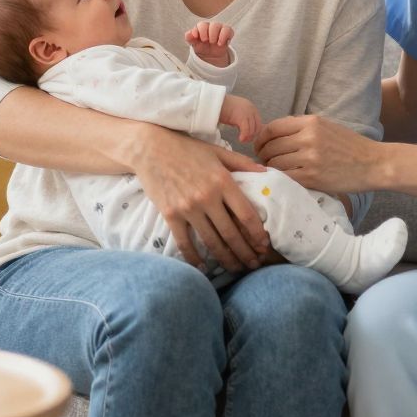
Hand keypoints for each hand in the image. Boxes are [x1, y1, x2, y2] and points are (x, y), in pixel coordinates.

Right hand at [130, 126, 270, 271]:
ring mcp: (188, 208)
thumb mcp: (218, 151)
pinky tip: (203, 267)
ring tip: (236, 268)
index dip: (257, 234)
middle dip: (245, 253)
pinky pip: (185, 243)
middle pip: (231, 234)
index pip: (246, 215)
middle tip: (254, 264)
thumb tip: (266, 173)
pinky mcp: (170, 215)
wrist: (150, 148)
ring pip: (211, 242)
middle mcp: (207, 197)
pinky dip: (195, 258)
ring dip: (226, 259)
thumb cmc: (186, 149)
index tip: (264, 246)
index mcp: (223, 181)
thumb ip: (242, 163)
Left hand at [185, 21, 234, 66]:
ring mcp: (220, 29)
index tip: (196, 37)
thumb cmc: (201, 46)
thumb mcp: (194, 44)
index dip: (199, 30)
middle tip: (205, 40)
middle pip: (212, 24)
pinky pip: (228, 30)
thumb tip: (188, 34)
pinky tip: (219, 43)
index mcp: (202, 27)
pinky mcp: (227, 33)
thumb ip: (190, 38)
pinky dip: (223, 36)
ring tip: (212, 42)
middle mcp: (211, 26)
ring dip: (214, 34)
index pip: (202, 25)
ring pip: (219, 26)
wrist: (210, 55)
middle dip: (208, 32)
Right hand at [218, 94, 261, 142]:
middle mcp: (251, 108)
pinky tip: (240, 139)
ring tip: (242, 140)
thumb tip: (246, 130)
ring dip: (248, 137)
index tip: (248, 136)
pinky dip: (244, 136)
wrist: (214, 102)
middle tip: (244, 140)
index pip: (258, 122)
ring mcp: (247, 112)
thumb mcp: (236, 112)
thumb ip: (243, 119)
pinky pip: (246, 130)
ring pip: (252, 130)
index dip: (254, 131)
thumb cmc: (222, 108)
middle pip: (257, 126)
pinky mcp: (242, 117)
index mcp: (251, 107)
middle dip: (252, 135)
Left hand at [254, 114, 379, 195]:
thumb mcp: (326, 127)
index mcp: (311, 122)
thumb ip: (301, 127)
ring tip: (274, 171)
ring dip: (270, 168)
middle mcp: (309, 137)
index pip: (273, 128)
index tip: (259, 146)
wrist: (374, 163)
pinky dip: (280, 179)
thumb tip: (272, 133)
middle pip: (271, 146)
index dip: (261, 138)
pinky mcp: (313, 177)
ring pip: (275, 163)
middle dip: (263, 155)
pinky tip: (283, 180)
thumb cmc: (350, 146)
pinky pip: (286, 177)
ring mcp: (310, 158)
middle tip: (264, 161)